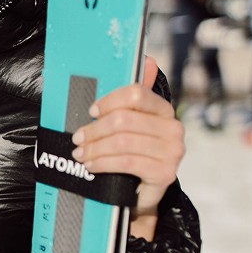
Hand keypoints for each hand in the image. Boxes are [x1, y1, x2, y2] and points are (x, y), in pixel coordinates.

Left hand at [70, 56, 185, 241]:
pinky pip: (126, 162)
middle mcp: (173, 129)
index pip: (136, 94)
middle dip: (95, 129)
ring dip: (94, 148)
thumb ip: (131, 100)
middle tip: (78, 138)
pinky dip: (102, 163)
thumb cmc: (133, 154)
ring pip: (122, 142)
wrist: (142, 192)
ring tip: (80, 153)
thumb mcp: (130, 126)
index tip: (92, 111)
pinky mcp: (165, 173)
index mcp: (164, 111)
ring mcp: (172, 152)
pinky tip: (91, 166)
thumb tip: (147, 61)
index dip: (109, 101)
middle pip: (124, 120)